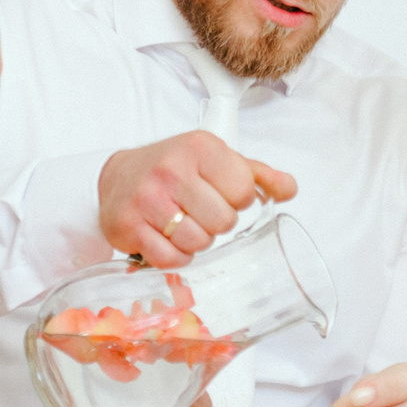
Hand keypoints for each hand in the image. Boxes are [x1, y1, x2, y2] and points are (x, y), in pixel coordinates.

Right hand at [99, 131, 296, 267]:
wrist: (116, 177)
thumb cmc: (172, 168)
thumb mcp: (215, 161)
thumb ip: (256, 174)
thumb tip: (290, 189)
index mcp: (200, 147)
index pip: (244, 191)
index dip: (236, 199)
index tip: (218, 193)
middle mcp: (172, 169)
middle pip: (223, 221)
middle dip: (216, 223)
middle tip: (198, 211)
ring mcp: (147, 198)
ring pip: (198, 242)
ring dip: (196, 241)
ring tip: (182, 223)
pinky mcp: (128, 226)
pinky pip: (170, 259)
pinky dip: (175, 256)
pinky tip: (166, 238)